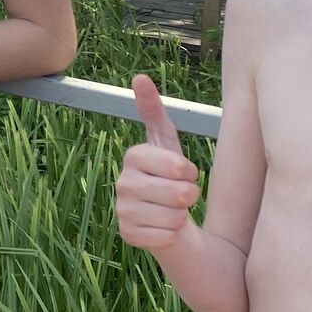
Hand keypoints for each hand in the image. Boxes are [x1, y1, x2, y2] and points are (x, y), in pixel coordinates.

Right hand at [114, 75, 201, 252]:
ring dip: (181, 216)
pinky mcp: (126, 234)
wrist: (167, 218)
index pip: (178, 166)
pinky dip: (171, 234)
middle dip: (190, 196)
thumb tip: (139, 76)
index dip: (190, 172)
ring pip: (174, 216)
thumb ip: (154, 112)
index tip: (185, 173)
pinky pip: (164, 235)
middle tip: (183, 196)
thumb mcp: (167, 144)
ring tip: (173, 211)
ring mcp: (121, 210)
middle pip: (179, 193)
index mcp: (133, 157)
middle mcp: (121, 182)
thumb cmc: (171, 178)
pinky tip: (164, 229)